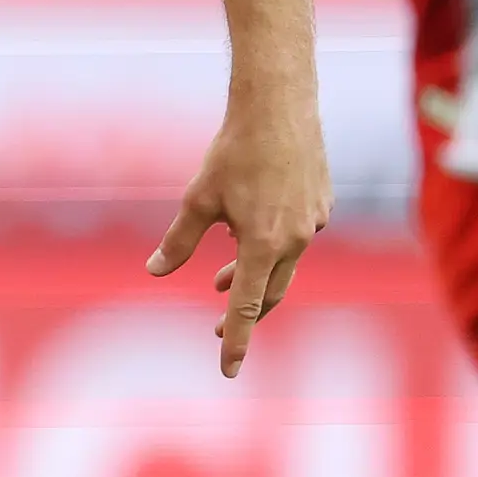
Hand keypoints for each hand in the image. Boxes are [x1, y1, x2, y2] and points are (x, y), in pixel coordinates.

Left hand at [147, 95, 332, 378]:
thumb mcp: (198, 200)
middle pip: (271, 293)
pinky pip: (297, 237)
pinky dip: (272, 246)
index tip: (230, 370)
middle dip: (245, 313)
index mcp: (264, 245)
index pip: (248, 307)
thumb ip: (179, 242)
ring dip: (255, 276)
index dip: (237, 340)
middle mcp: (296, 240)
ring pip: (284, 264)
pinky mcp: (323, 204)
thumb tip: (155, 271)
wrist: (279, 107)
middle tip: (219, 325)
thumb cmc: (235, 152)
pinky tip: (252, 229)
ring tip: (223, 278)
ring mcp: (314, 223)